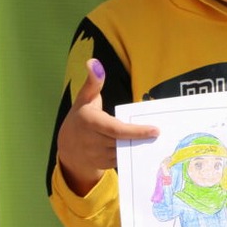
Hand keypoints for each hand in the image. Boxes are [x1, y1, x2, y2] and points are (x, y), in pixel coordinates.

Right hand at [56, 58, 158, 195]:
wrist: (67, 147)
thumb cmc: (81, 117)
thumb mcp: (84, 99)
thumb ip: (93, 82)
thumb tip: (93, 62)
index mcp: (89, 122)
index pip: (116, 129)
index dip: (136, 131)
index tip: (155, 130)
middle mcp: (91, 141)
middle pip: (122, 141)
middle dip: (140, 138)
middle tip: (159, 133)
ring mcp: (96, 155)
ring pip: (123, 151)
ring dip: (138, 146)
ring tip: (152, 139)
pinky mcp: (102, 164)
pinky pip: (121, 159)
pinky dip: (132, 153)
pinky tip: (142, 147)